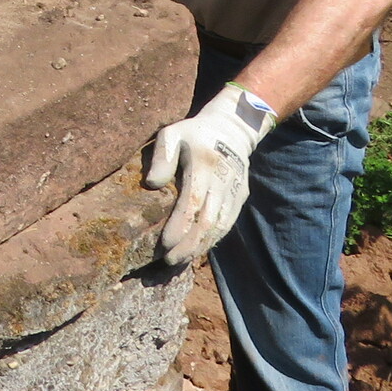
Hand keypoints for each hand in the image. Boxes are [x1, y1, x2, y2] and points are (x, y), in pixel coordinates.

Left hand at [148, 84, 274, 265]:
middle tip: (168, 262)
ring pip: (220, 226)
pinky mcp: (240, 197)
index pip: (193, 201)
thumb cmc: (194, 133)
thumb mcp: (173, 133)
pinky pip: (227, 223)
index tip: (164, 245)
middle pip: (208, 220)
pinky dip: (212, 240)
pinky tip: (197, 251)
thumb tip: (151, 183)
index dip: (180, 226)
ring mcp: (235, 190)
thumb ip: (162, 157)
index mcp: (205, 164)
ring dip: (200, 247)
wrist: (233, 129)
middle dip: (188, 245)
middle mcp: (224, 180)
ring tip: (180, 262)